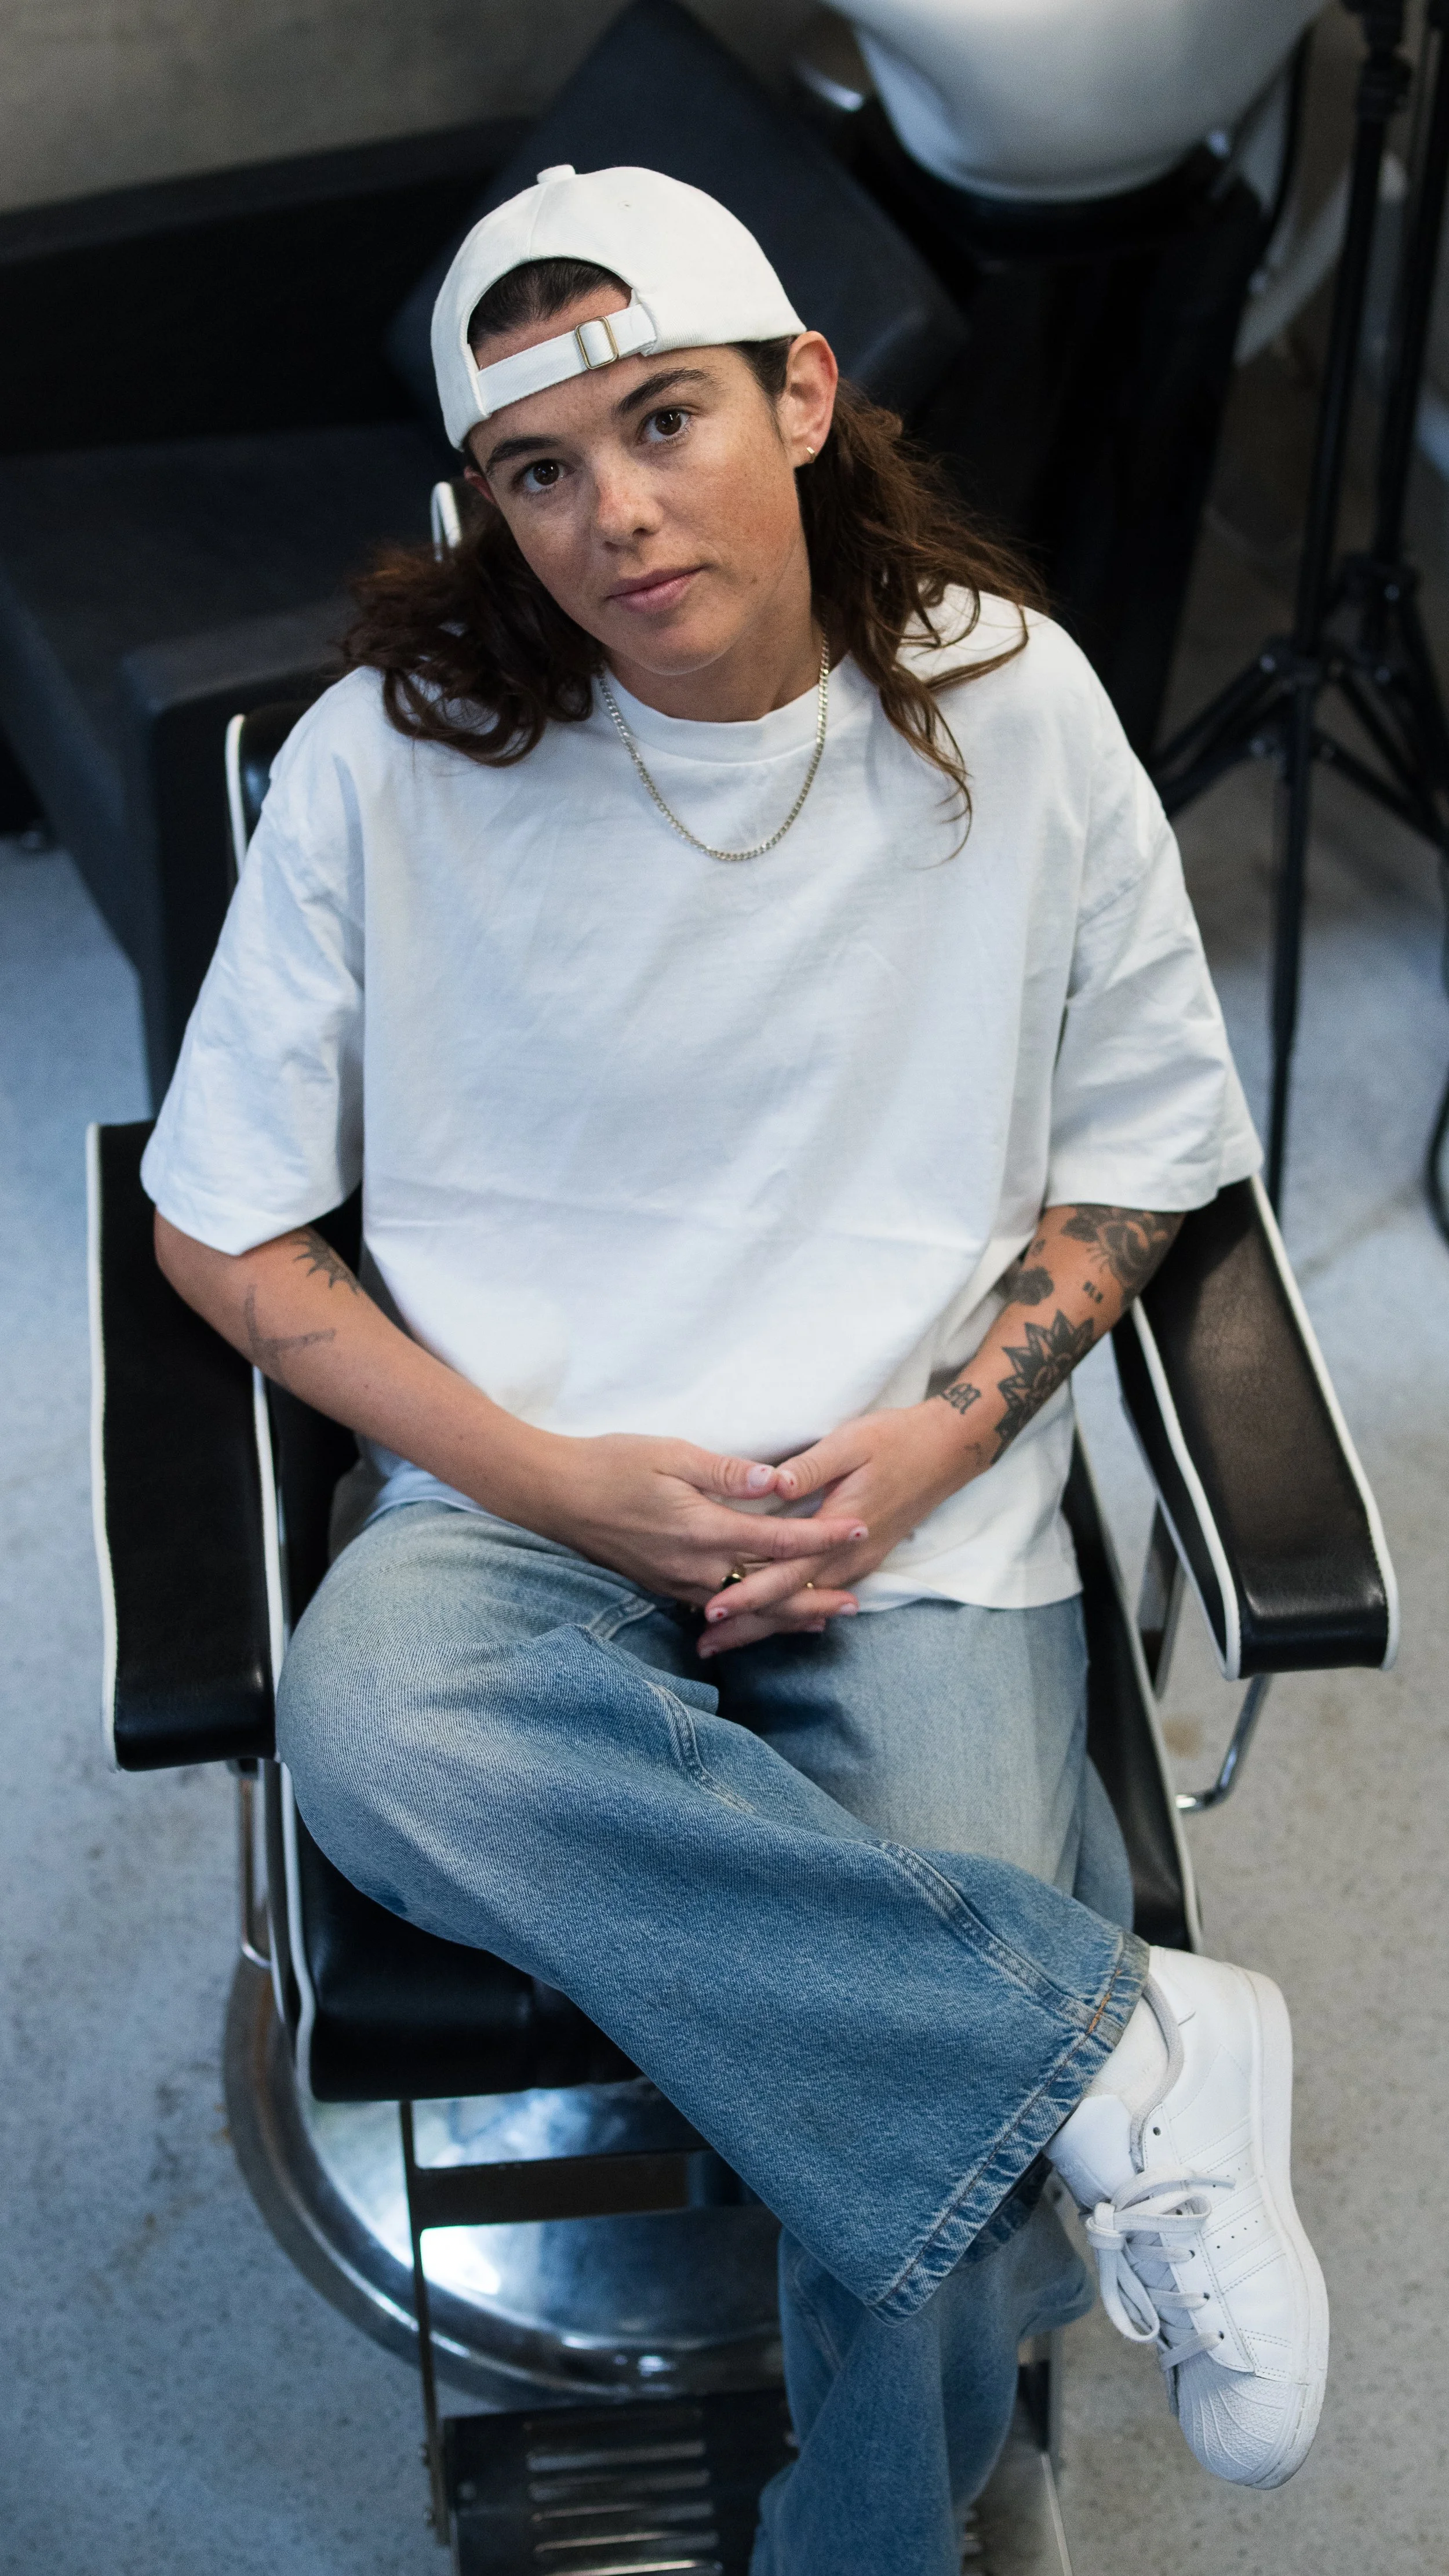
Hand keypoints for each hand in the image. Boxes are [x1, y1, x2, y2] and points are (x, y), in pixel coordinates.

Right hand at [516, 1430, 870, 1619]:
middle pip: (768, 1589)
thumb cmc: (611, 1464)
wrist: (555, 1495)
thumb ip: (724, 1470)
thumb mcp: (669, 1453)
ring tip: (825, 1618)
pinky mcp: (664, 1586)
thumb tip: (775, 1481)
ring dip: (787, 1614)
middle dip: (815, 1594)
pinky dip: (751, 1616)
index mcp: (701, 1528)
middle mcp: (693, 1566)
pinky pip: (718, 1609)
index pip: (776, 1539)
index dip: (821, 1536)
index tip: (857, 1529)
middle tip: (857, 1601)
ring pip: (745, 1607)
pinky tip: (767, 1616)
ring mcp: (677, 1582)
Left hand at [696, 1400, 983, 1657]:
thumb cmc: (895, 1439)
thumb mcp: (852, 1441)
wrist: (948, 1450)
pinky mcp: (862, 1558)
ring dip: (765, 1625)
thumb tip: (776, 1486)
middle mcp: (849, 1557)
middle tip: (704, 1647)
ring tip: (725, 1642)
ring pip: (805, 1605)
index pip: (787, 1573)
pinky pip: (820, 1595)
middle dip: (747, 1625)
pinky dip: (791, 1612)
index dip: (748, 1594)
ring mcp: (858, 1562)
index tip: (711, 1611)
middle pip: (791, 1602)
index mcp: (841, 1530)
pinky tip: (771, 1622)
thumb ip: (813, 1465)